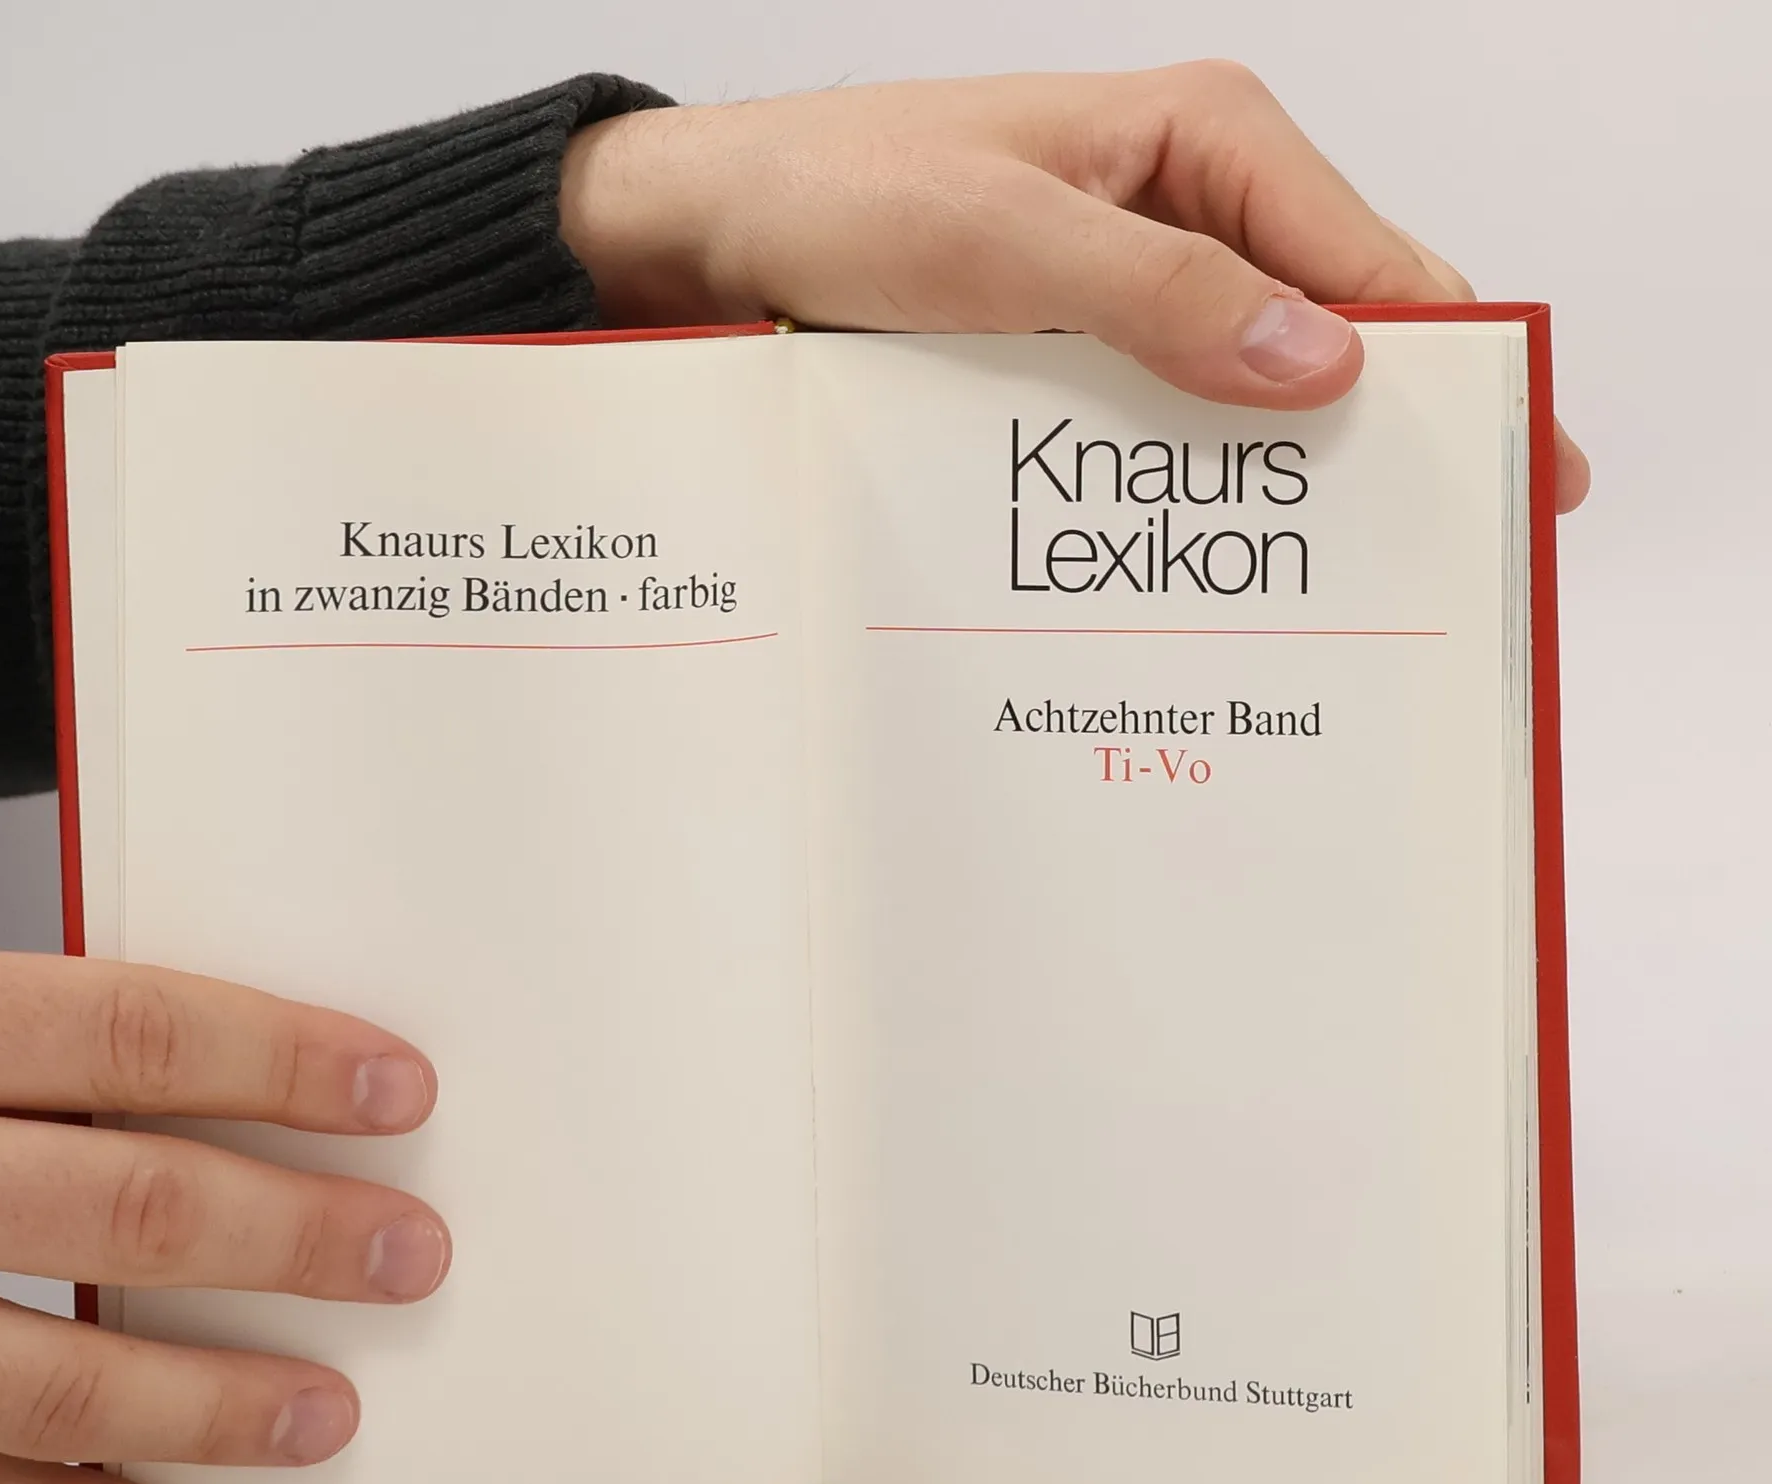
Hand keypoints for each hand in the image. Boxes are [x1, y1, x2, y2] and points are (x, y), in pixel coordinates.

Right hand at [0, 944, 448, 1483]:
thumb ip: (4, 1049)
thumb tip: (204, 1088)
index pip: (143, 1034)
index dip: (290, 1060)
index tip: (397, 1089)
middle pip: (142, 1210)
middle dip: (304, 1239)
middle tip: (410, 1255)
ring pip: (67, 1380)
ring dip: (220, 1405)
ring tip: (329, 1413)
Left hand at [561, 65, 1589, 509]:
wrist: (713, 235)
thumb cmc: (840, 197)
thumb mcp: (1004, 244)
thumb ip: (1163, 299)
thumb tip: (1324, 364)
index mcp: (1207, 141)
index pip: (1375, 264)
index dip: (1457, 373)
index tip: (1519, 477)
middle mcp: (1191, 209)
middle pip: (1333, 335)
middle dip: (1381, 443)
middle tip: (1434, 571)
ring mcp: (1137, 287)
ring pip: (1253, 392)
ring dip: (1281, 479)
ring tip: (1331, 593)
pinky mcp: (1082, 350)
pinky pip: (1168, 418)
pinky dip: (1189, 482)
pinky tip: (1204, 555)